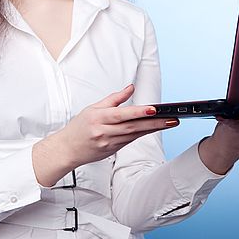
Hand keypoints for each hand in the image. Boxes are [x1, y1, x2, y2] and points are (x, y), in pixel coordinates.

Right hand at [53, 83, 178, 167]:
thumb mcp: (93, 108)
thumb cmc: (79, 127)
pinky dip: (143, 134)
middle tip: (172, 119)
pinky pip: (130, 141)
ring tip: (169, 123)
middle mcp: (104, 131)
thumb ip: (113, 98)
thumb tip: (130, 88)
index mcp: (98, 118)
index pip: (121, 114)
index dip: (138, 112)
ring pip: (135, 135)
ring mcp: (109, 143)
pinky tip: (154, 129)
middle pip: (133, 127)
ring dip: (153, 129)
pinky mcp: (112, 150)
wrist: (67, 149)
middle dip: (154, 123)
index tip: (153, 109)